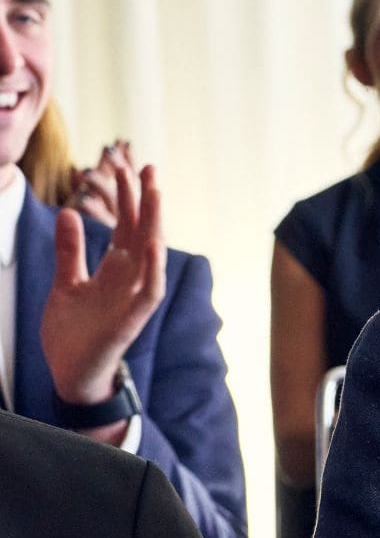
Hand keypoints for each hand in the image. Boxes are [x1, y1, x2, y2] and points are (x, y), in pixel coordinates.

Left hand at [40, 154, 164, 409]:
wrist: (70, 371)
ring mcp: (135, 295)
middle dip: (145, 199)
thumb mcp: (66, 283)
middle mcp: (130, 277)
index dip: (127, 197)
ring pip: (151, 252)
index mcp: (116, 268)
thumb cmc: (72, 332)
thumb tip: (70, 212)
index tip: (126, 168)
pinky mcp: (134, 316)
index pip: (126, 225)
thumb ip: (71, 250)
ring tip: (155, 191)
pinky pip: (150, 287)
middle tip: (146, 165)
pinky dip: (153, 264)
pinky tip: (151, 240)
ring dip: (154, 222)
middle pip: (141, 230)